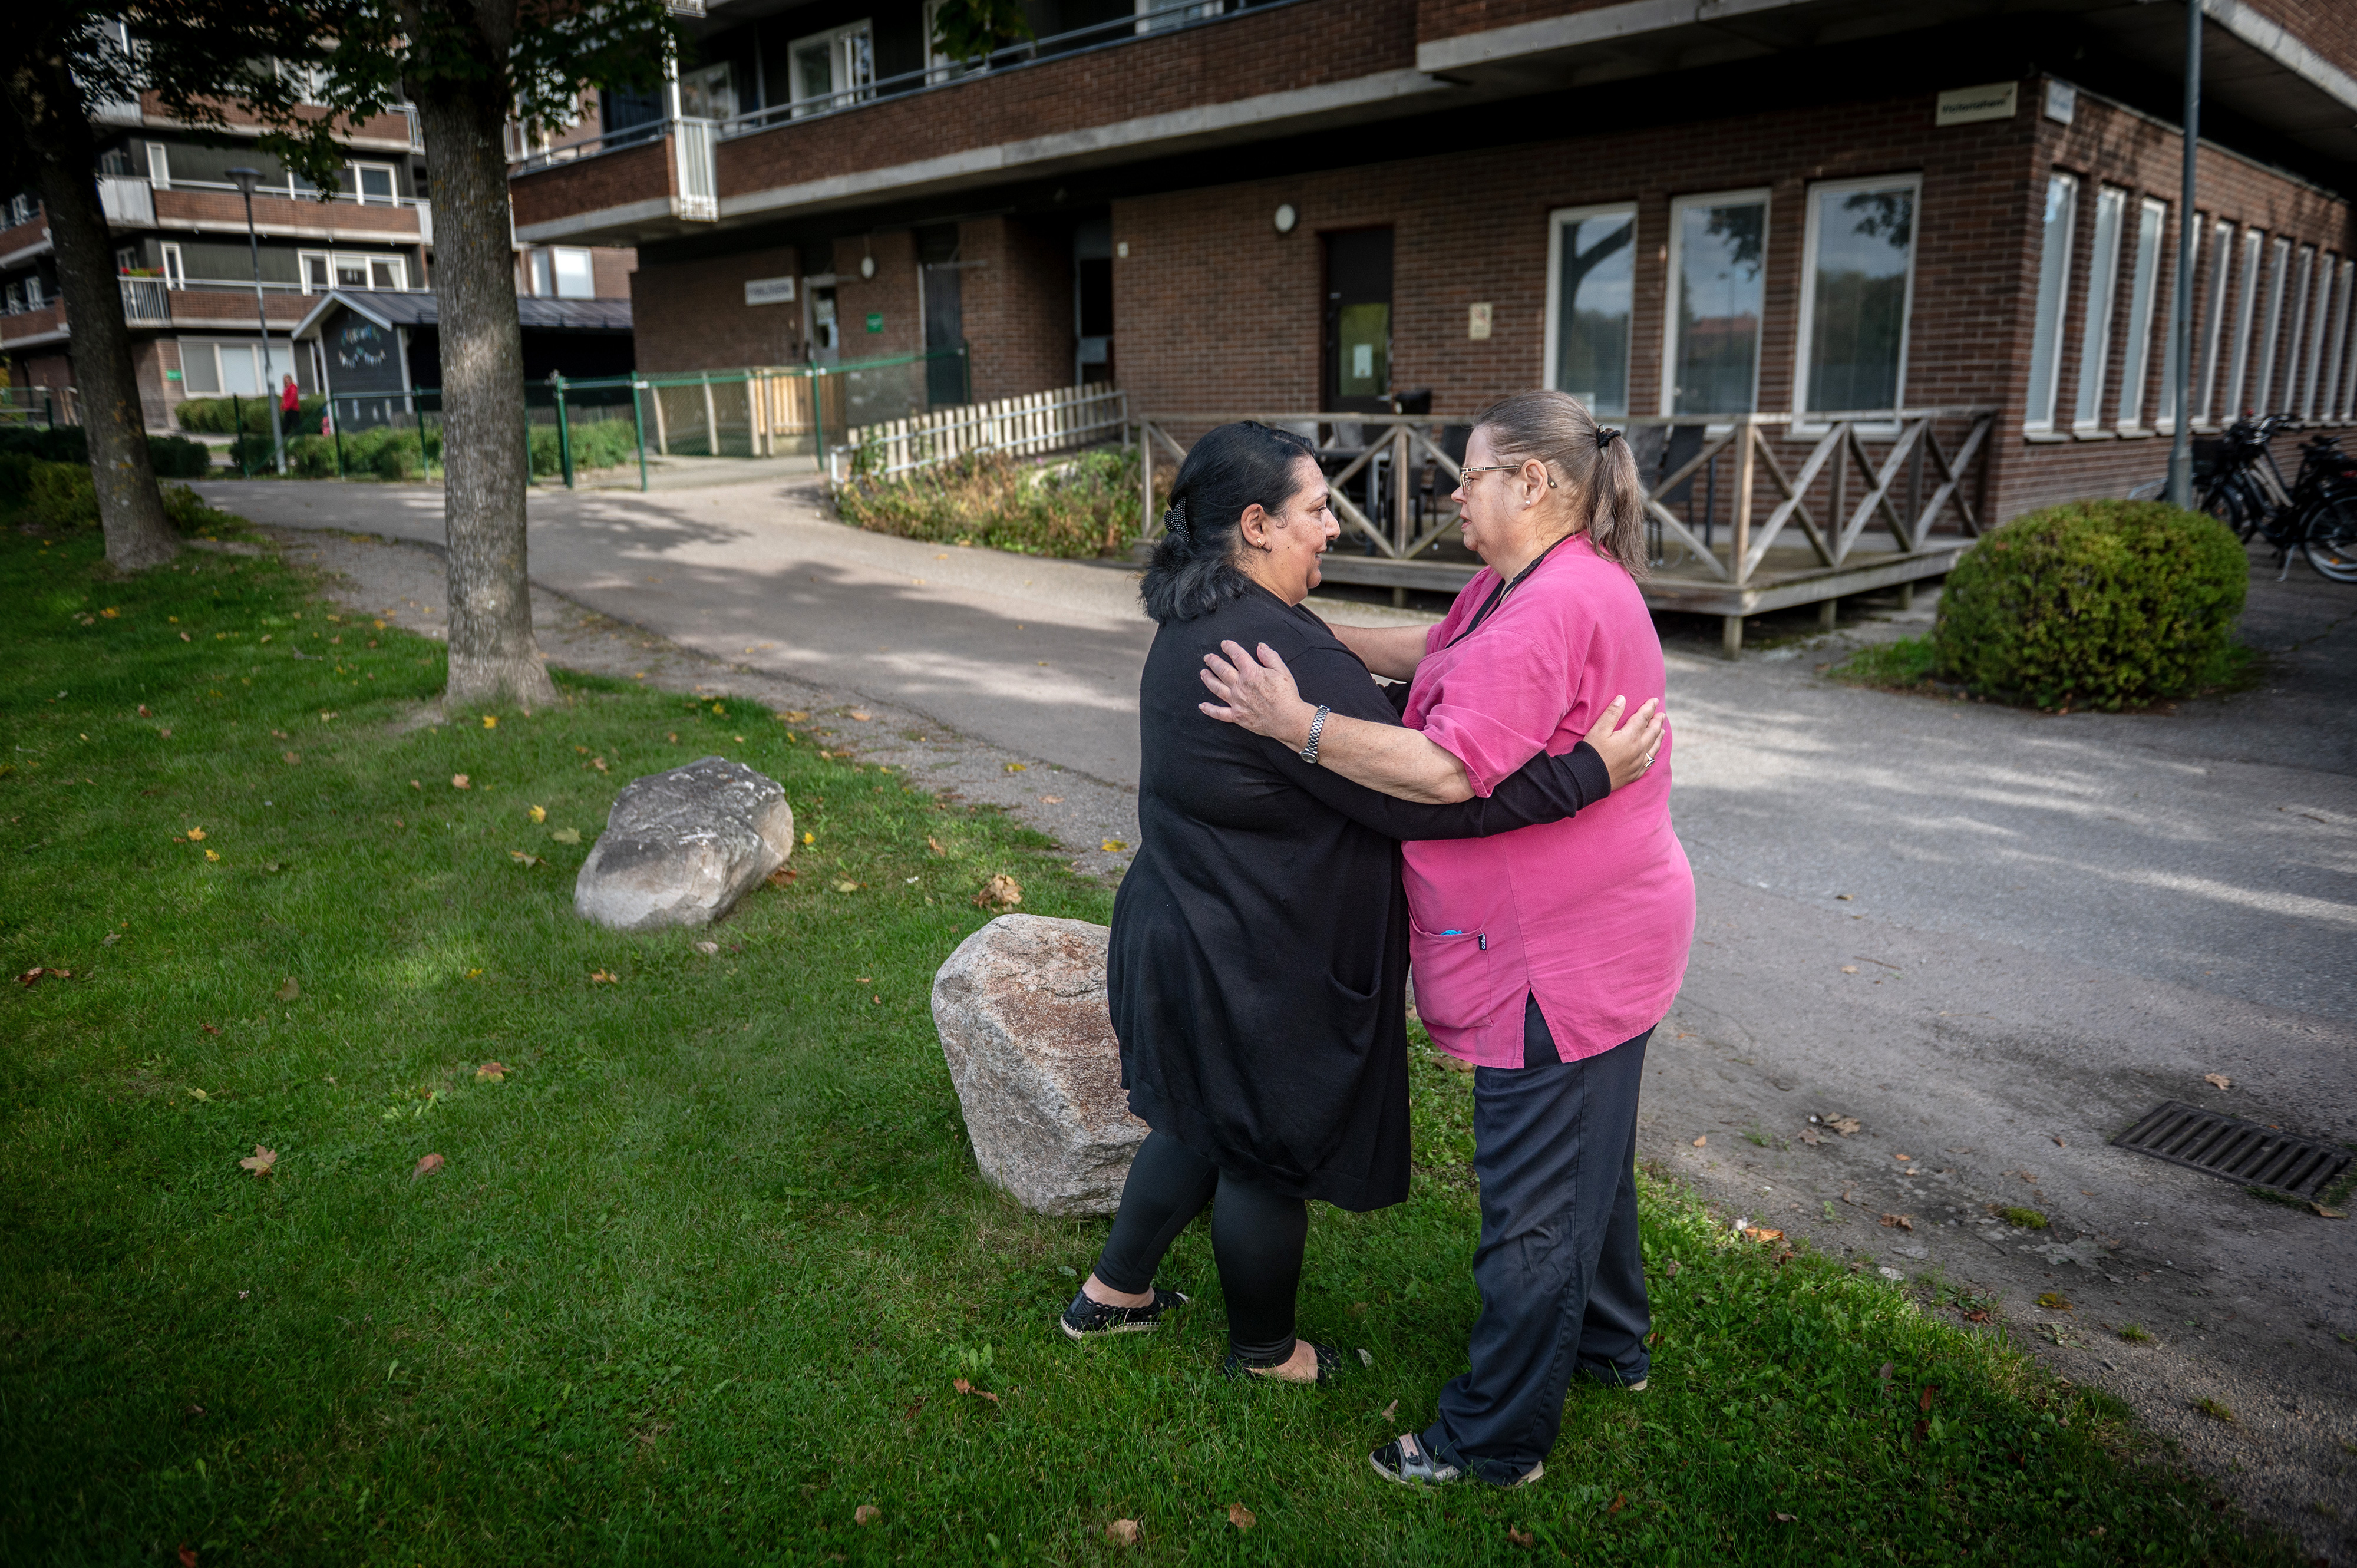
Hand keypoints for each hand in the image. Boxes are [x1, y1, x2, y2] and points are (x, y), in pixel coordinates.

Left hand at [1198, 640, 1314, 746]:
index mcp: (1251, 673)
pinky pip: (1219, 713)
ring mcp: (1236, 702)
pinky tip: (1202, 706)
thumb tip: (1260, 646)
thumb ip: (1269, 656)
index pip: (1237, 655)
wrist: (1288, 719)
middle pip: (1222, 670)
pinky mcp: (1237, 716)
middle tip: (1208, 657)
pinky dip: (1209, 709)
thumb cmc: (1287, 695)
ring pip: (1217, 688)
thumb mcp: (1282, 670)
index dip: (1229, 647)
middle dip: (1213, 661)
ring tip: (1203, 673)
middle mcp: (1240, 686)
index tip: (1224, 644)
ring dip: (1208, 679)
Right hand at [1583, 695, 1665, 790]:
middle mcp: (1638, 749)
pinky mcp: (1634, 774)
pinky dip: (1653, 755)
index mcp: (1630, 736)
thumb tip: (1622, 698)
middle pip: (1652, 732)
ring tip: (1662, 731)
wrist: (1588, 779)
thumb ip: (1612, 713)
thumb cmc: (1592, 752)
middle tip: (1662, 715)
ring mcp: (1638, 763)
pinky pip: (1648, 763)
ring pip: (1654, 748)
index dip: (1649, 708)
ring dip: (1659, 737)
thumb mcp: (1599, 730)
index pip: (1643, 718)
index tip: (1654, 700)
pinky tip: (1652, 754)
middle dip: (1657, 722)